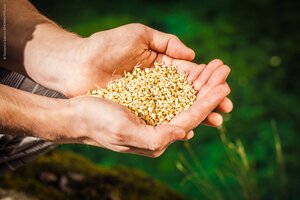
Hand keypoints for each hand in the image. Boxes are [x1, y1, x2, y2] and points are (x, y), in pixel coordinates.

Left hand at [32, 23, 231, 126]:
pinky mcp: (136, 111)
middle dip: (207, 101)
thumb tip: (192, 55)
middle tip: (226, 109)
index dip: (208, 82)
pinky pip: (159, 119)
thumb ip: (166, 43)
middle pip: (187, 94)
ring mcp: (147, 99)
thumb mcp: (138, 35)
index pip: (190, 75)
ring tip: (215, 120)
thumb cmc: (105, 46)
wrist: (77, 63)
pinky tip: (188, 129)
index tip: (225, 87)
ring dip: (196, 114)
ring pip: (177, 108)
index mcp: (161, 65)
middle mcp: (157, 84)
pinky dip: (173, 124)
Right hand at [60, 74, 229, 156]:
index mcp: (157, 138)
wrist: (77, 115)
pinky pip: (172, 93)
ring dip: (200, 83)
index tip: (225, 87)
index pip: (190, 118)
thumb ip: (155, 138)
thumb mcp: (123, 131)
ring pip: (184, 99)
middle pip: (191, 108)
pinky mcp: (147, 107)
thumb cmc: (96, 121)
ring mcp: (154, 117)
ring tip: (214, 68)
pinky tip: (192, 72)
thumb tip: (185, 133)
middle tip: (225, 70)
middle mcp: (159, 129)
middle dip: (209, 89)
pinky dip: (184, 81)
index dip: (208, 102)